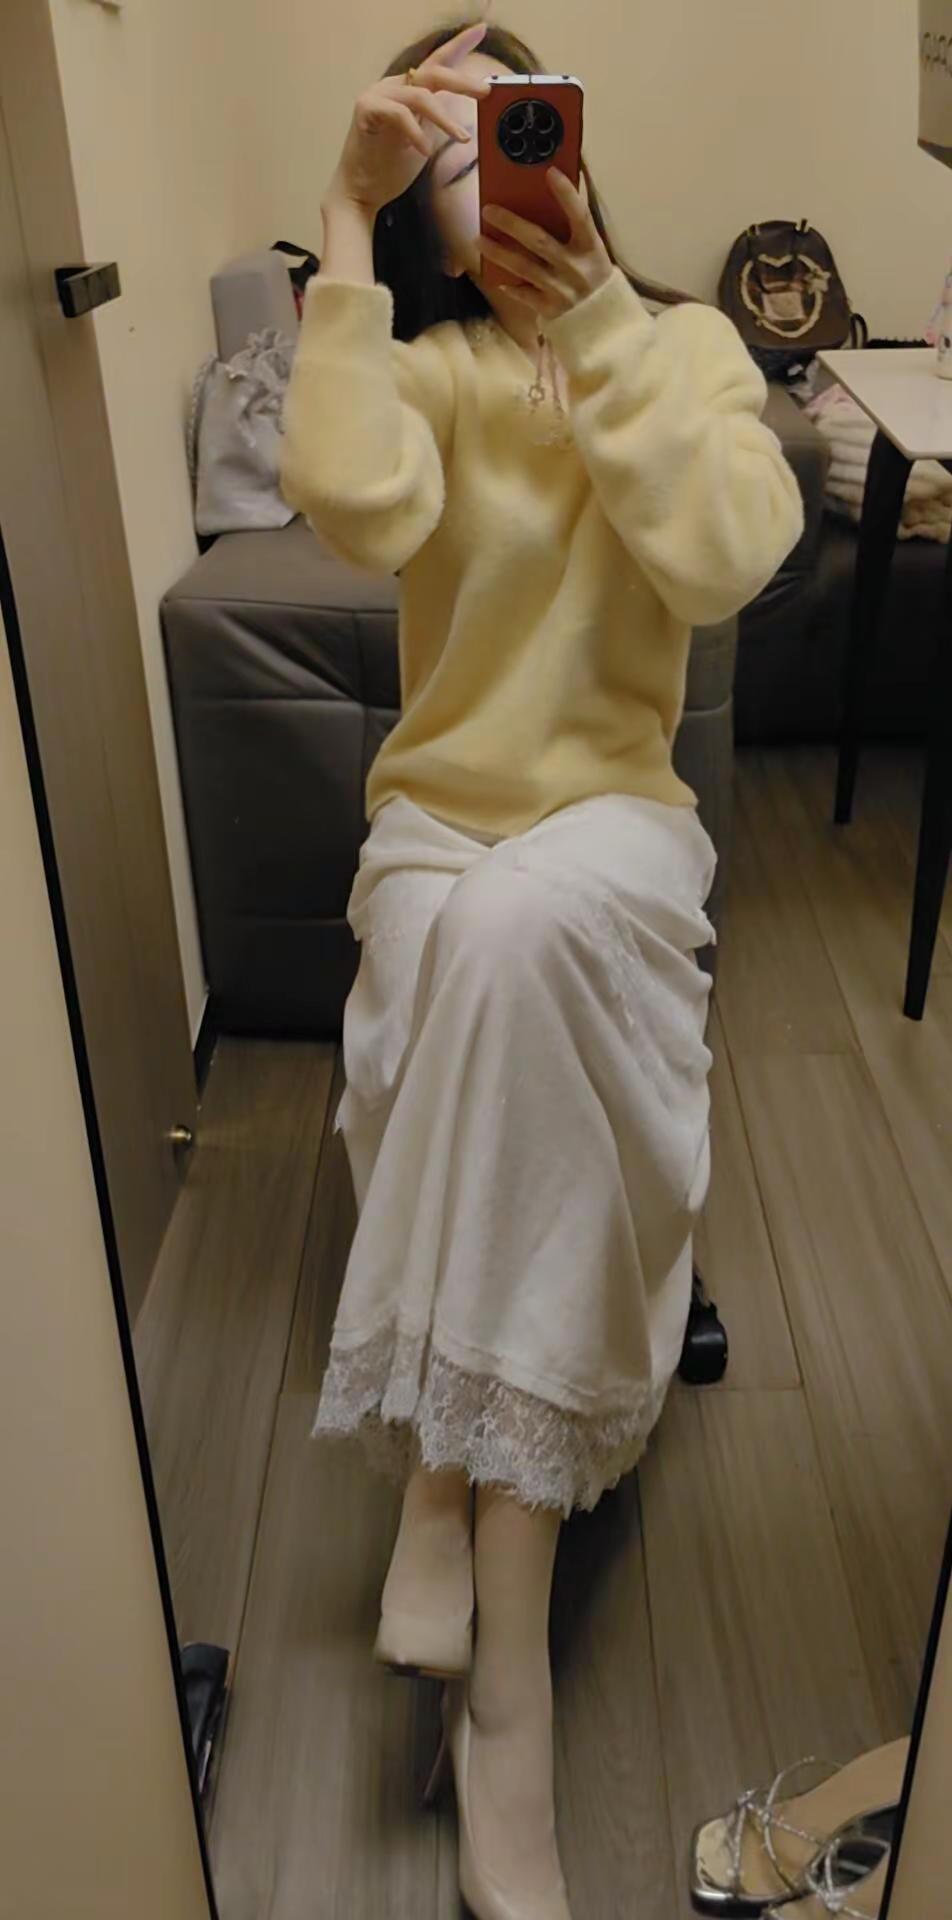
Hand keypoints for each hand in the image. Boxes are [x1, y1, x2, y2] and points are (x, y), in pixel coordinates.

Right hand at [325, 22, 490, 217]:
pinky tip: (425, 150)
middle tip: (485, 91)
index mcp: (409, 90)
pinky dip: (416, 132)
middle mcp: (394, 86)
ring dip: (445, 118)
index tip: (480, 31)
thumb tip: (468, 113)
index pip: (437, 64)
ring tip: (462, 139)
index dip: (458, 46)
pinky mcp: (366, 109)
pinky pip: (399, 114)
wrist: (361, 192)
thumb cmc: (390, 169)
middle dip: (462, 81)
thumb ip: (439, 120)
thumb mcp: (426, 139)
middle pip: (433, 73)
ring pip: (420, 95)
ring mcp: (378, 95)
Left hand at [479, 171, 613, 320]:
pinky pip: (524, 294)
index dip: (567, 195)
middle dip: (511, 224)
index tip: (550, 172)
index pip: (580, 216)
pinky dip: (510, 286)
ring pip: (524, 268)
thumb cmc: (591, 271)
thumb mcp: (591, 248)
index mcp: (591, 247)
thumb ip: (574, 225)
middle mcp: (575, 268)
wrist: (602, 317)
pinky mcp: (550, 308)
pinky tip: (494, 276)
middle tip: (488, 210)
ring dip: (499, 253)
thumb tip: (555, 186)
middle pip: (539, 241)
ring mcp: (561, 290)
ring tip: (478, 240)